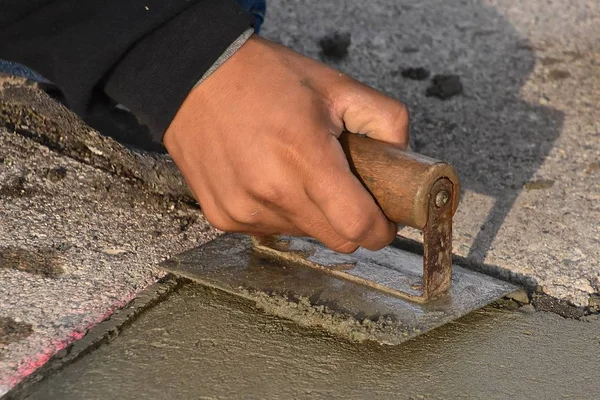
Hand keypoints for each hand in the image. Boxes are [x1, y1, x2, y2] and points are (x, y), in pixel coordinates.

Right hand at [163, 35, 408, 252]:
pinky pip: (268, 228)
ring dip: (312, 214)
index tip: (384, 219)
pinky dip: (279, 211)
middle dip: (350, 221)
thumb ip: (385, 119)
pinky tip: (267, 178)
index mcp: (305, 157)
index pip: (358, 226)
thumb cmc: (264, 77)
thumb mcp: (335, 85)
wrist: (193, 77)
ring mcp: (243, 209)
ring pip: (302, 234)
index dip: (381, 229)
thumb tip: (403, 157)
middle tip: (345, 189)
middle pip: (335, 238)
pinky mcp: (222, 216)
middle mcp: (271, 192)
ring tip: (297, 172)